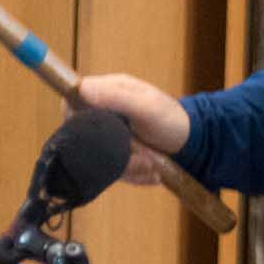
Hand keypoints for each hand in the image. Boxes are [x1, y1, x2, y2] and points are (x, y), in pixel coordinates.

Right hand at [73, 72, 191, 185]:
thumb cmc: (171, 119)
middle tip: (138, 155)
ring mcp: (109, 135)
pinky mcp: (116, 154)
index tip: (91, 135)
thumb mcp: (146, 107)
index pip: (72, 100)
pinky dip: (133, 173)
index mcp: (109, 91)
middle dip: (108, 151)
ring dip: (126, 166)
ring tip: (150, 163)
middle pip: (81, 135)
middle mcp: (105, 112)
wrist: (191, 144)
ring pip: (98, 157)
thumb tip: (82, 89)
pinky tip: (151, 170)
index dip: (74, 118)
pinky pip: (112, 169)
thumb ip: (115, 98)